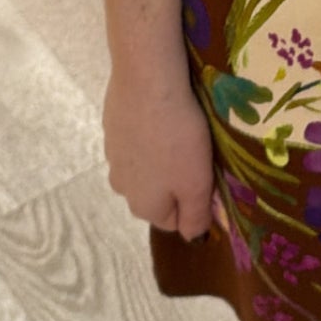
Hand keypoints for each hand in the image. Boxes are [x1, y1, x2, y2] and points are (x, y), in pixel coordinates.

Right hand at [102, 63, 216, 242]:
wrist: (146, 81)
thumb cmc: (179, 137)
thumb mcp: (197, 183)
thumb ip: (196, 216)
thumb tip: (194, 239)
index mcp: (144, 207)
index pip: (175, 221)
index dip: (196, 202)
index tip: (209, 176)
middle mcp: (122, 188)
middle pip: (158, 194)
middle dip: (178, 178)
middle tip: (198, 152)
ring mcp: (112, 156)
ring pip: (146, 166)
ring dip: (163, 156)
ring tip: (181, 130)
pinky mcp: (111, 127)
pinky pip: (137, 140)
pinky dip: (150, 133)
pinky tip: (162, 115)